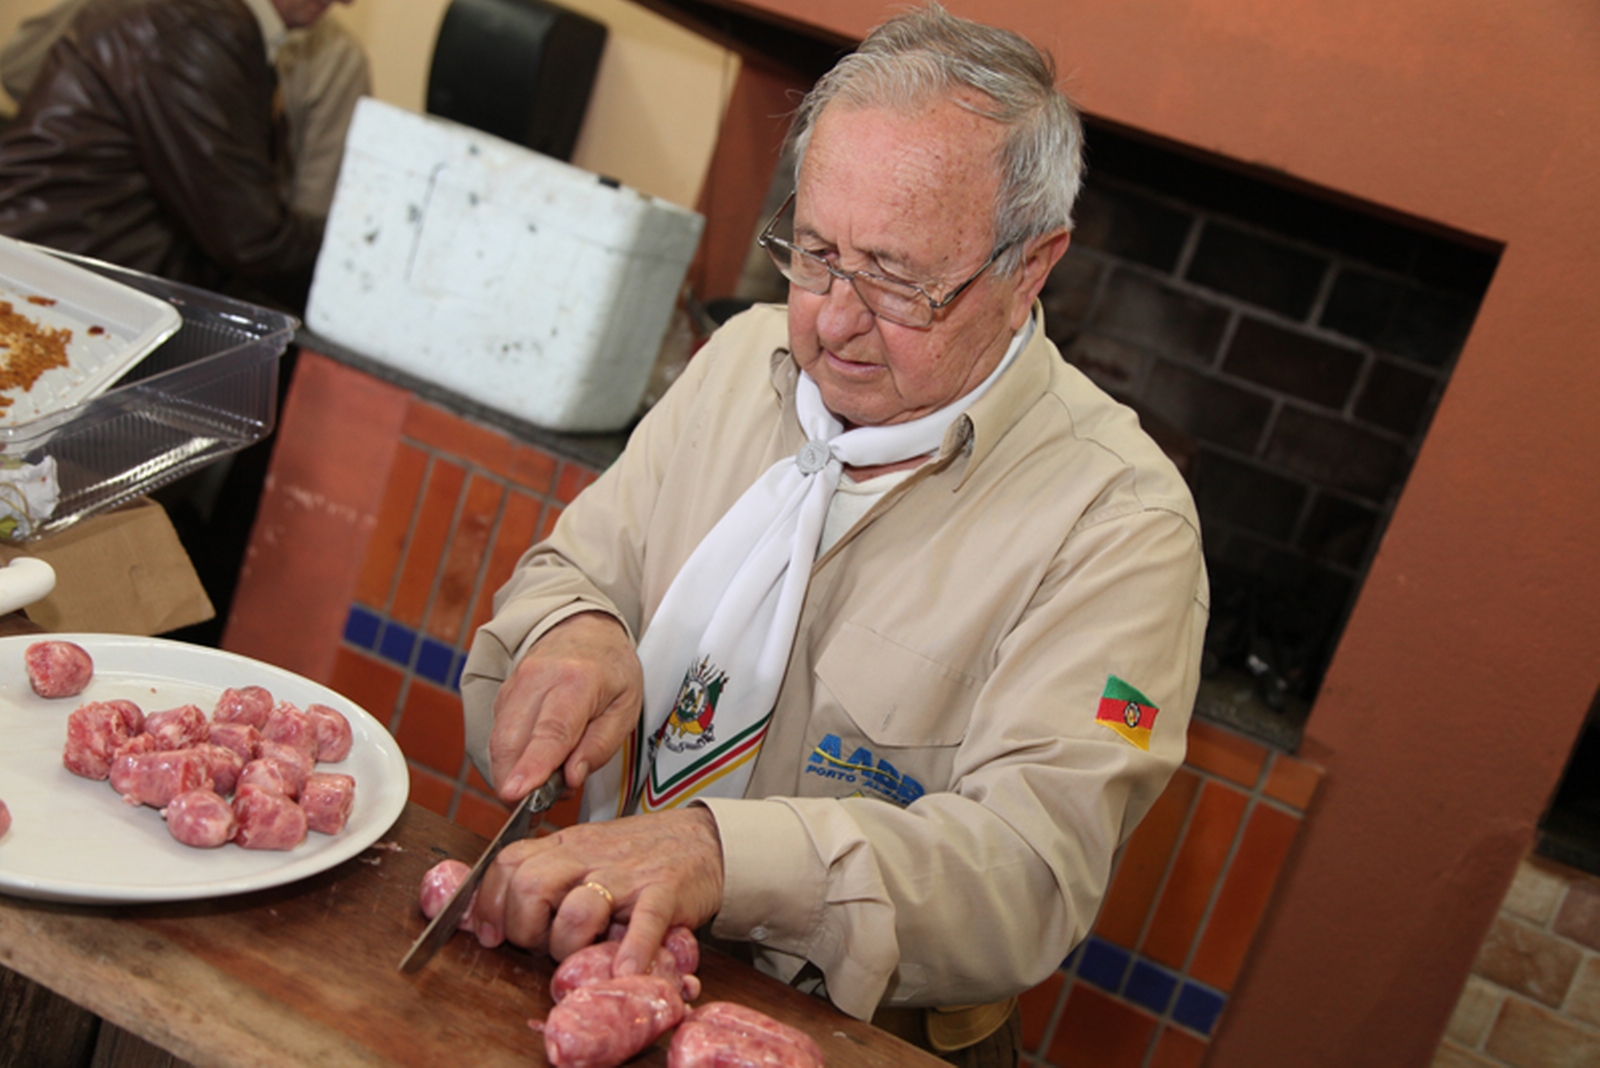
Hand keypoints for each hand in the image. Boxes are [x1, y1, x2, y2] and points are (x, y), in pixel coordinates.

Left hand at [471, 807, 723, 976]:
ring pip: (578, 909)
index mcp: (566, 845)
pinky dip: (632, 950)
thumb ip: (546, 875)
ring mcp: (627, 875)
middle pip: (531, 884)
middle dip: (524, 927)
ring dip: (569, 945)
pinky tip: (625, 969)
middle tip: (539, 946)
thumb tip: (494, 914)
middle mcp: (590, 856)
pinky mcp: (664, 893)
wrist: (703, 840)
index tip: (490, 933)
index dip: (489, 902)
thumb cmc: (638, 855)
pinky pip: (643, 922)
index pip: (508, 862)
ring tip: (580, 959)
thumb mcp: (584, 853)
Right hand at [488, 612, 642, 799]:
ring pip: (498, 742)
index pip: (551, 731)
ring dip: (513, 774)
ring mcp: (515, 685)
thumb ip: (600, 746)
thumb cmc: (610, 669)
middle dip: (516, 784)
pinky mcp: (502, 694)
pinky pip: (498, 736)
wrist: (584, 628)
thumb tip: (571, 778)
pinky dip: (510, 759)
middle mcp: (538, 679)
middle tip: (539, 805)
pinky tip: (533, 762)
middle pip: (512, 741)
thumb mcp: (626, 707)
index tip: (515, 794)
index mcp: (577, 681)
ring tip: (544, 781)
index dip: (532, 766)